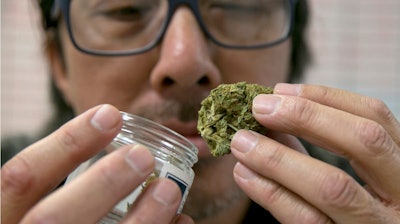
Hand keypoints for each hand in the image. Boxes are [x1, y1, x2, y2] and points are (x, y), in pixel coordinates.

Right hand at [1, 104, 192, 223]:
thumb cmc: (53, 221)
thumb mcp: (39, 206)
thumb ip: (64, 185)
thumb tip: (125, 146)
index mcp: (6, 218)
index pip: (24, 177)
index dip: (67, 142)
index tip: (110, 114)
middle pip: (53, 219)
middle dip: (101, 184)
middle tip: (143, 156)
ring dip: (141, 219)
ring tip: (168, 191)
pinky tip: (181, 222)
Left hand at [231, 83, 399, 222]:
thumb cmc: (355, 212)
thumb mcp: (354, 177)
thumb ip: (320, 149)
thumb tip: (274, 118)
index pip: (376, 118)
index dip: (326, 97)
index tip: (281, 90)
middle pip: (363, 143)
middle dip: (306, 116)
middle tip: (259, 108)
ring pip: (332, 186)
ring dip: (277, 157)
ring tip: (241, 142)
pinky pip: (305, 221)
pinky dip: (270, 193)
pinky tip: (245, 174)